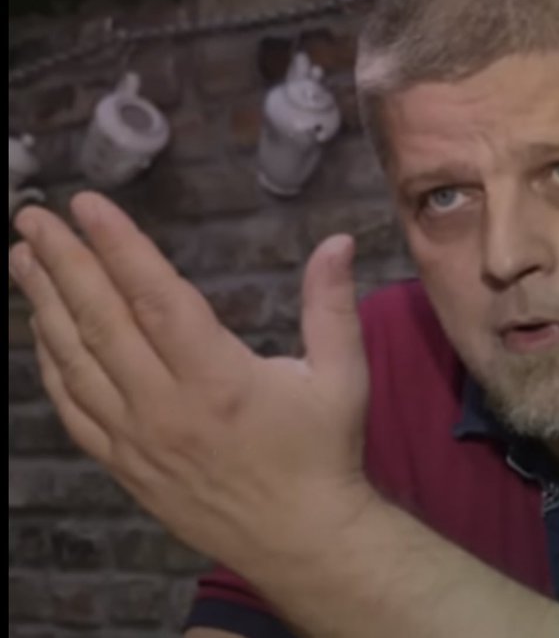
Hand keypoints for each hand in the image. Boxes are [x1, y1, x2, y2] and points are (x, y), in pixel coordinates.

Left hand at [8, 192, 375, 580]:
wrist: (300, 537)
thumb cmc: (324, 452)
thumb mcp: (343, 377)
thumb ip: (332, 307)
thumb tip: (337, 240)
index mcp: (219, 378)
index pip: (155, 297)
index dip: (118, 246)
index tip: (86, 204)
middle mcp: (165, 405)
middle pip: (100, 321)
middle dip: (63, 263)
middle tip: (34, 218)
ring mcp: (136, 438)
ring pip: (75, 362)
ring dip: (44, 305)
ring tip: (22, 258)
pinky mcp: (123, 464)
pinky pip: (72, 408)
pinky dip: (50, 364)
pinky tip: (39, 330)